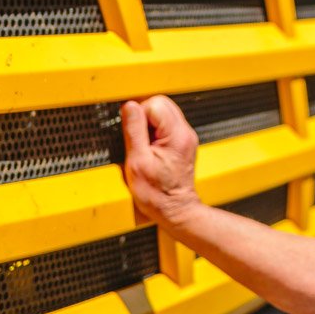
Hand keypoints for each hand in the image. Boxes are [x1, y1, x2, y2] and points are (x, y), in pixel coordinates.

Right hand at [121, 96, 201, 227]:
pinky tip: (150, 149)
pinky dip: (153, 132)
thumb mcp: (137, 162)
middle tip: (138, 140)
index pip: (155, 104)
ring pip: (162, 112)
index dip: (138, 115)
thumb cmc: (157, 194)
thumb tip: (129, 106)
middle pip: (161, 103)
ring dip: (148, 124)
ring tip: (144, 147)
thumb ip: (133, 130)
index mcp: (177, 135)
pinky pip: (165, 124)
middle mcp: (185, 133)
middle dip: (143, 116)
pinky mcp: (182, 142)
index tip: (134, 135)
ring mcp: (185, 137)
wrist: (174, 210)